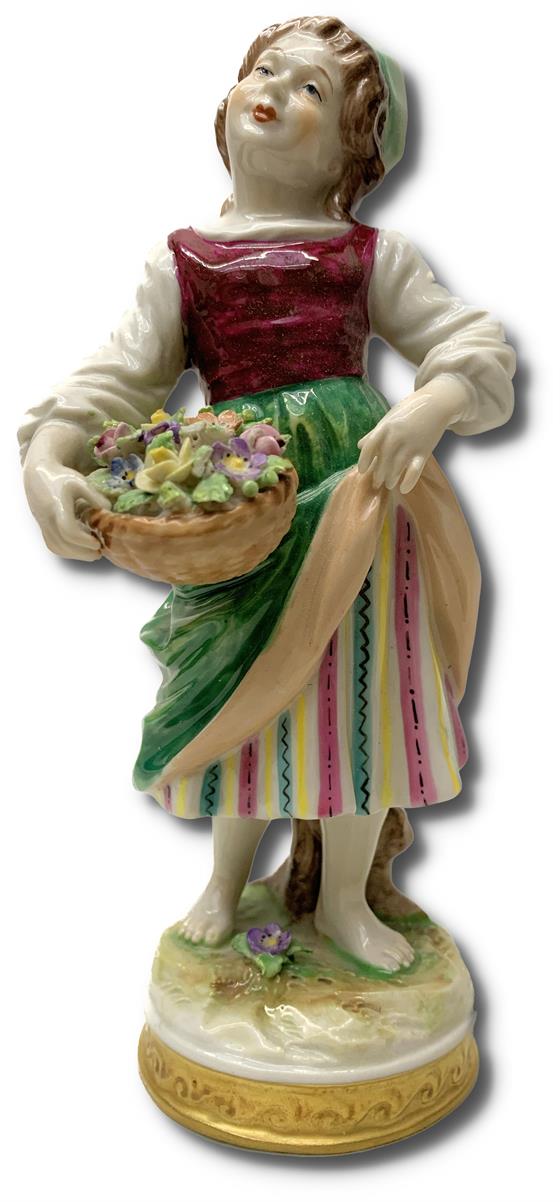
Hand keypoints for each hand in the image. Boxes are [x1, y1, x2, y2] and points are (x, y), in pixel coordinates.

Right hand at [23, 424, 109, 559]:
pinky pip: (52, 545)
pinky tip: (80, 550)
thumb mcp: (80, 482)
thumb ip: (95, 496)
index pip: (68, 530)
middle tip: (99, 552)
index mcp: (57, 506)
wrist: (37, 475)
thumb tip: (109, 511)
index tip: (97, 543)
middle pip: (63, 543)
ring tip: (92, 553)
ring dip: (75, 554)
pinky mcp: (42, 527)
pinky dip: (66, 552)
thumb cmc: (61, 477)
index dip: (83, 540)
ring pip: (56, 547)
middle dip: (82, 552)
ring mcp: (43, 524)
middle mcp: (47, 518)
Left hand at [357, 376, 470, 493]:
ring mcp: (410, 444)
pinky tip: (404, 489)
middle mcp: (396, 436)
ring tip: (389, 484)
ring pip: (397, 467)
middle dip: (378, 474)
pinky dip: (408, 481)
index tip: (362, 471)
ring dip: (391, 479)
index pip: (370, 447)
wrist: (437, 403)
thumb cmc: (411, 410)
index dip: (365, 460)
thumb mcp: (390, 418)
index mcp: (385, 427)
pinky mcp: (424, 451)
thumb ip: (375, 433)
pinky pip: (415, 470)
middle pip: (383, 461)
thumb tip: (360, 446)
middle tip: (376, 483)